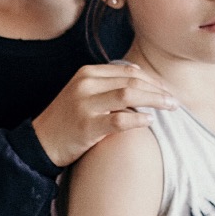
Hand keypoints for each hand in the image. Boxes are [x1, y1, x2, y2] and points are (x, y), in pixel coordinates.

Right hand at [32, 63, 176, 168]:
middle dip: (158, 90)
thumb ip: (106, 84)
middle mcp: (85, 85)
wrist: (39, 143)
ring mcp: (85, 105)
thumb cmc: (66, 121)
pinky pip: (120, 120)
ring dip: (155, 100)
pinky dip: (138, 120)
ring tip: (171, 107)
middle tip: (175, 100)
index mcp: (86, 74)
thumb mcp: (82, 93)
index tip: (166, 89)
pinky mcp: (86, 126)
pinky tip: (150, 122)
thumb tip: (137, 75)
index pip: (127, 72)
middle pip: (132, 81)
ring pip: (129, 96)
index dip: (151, 80)